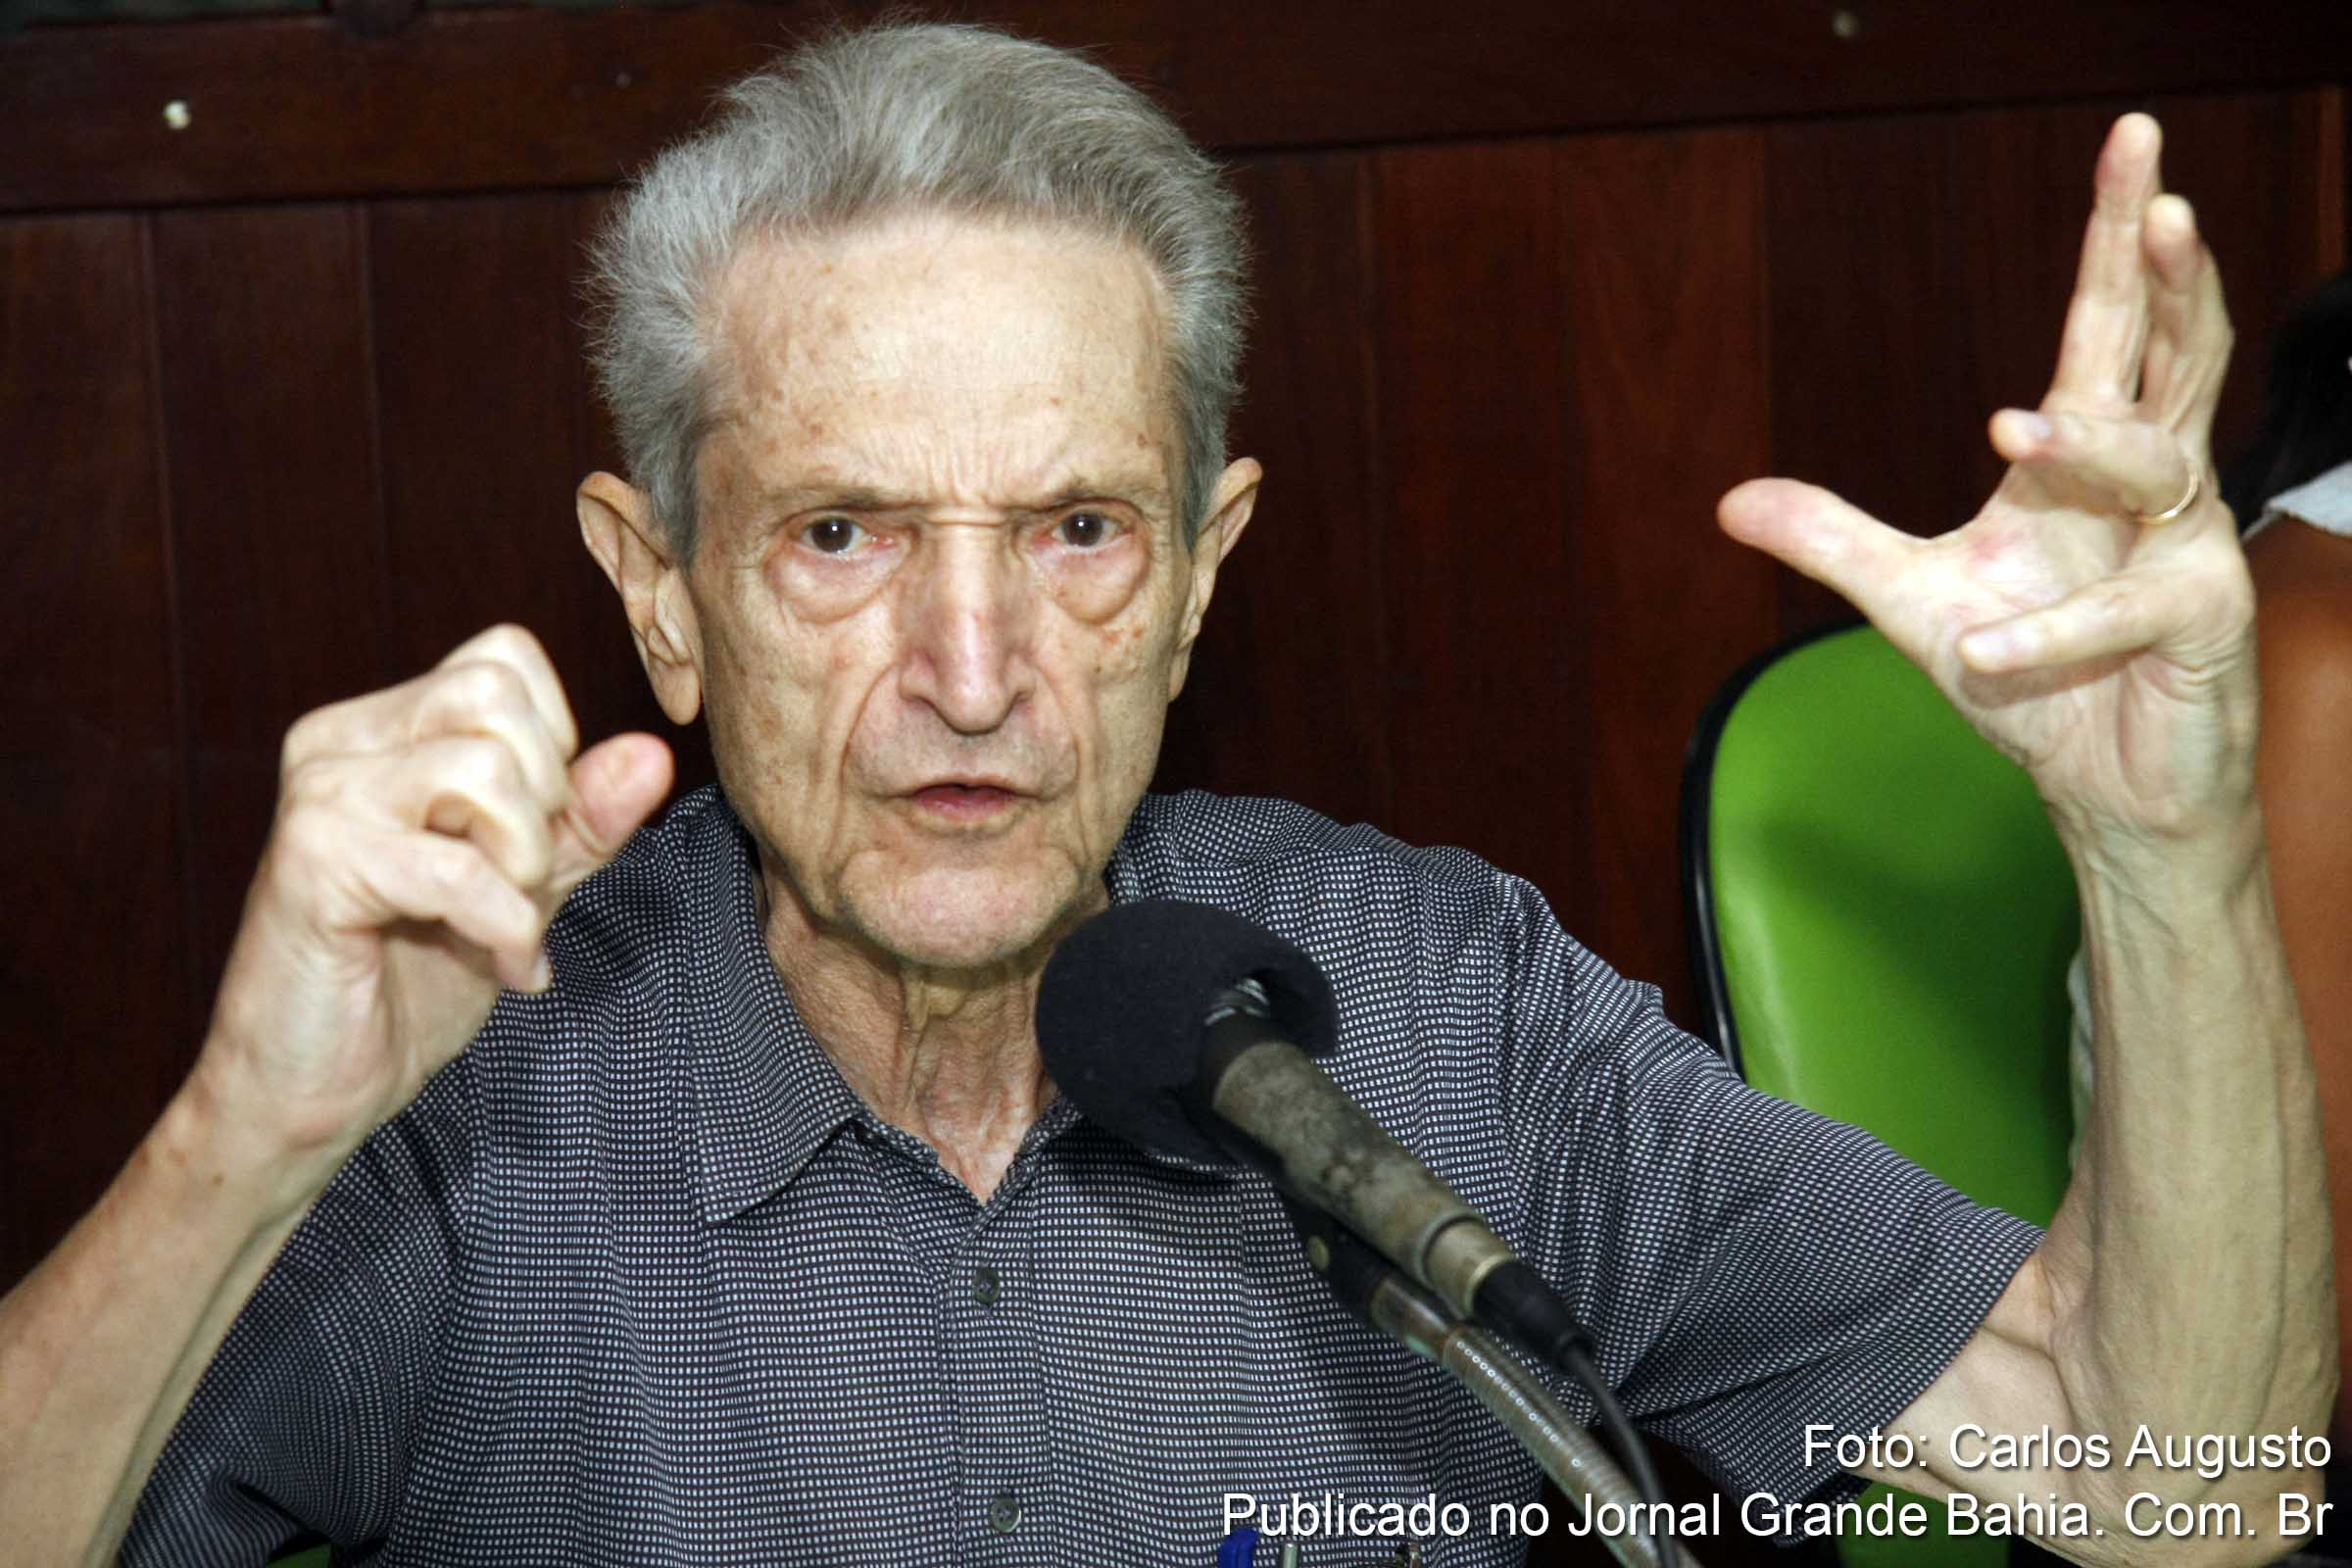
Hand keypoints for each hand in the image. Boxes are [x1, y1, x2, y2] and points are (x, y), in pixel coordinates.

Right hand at [190, 625, 672, 1197]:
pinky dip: (508, 930)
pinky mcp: (316, 862)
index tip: (538, 833)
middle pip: (499, 699)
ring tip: (505, 924)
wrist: (307, 1091)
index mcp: (379, 729)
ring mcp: (321, 796)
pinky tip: (508, 971)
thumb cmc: (404, 986)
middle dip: (545, 802)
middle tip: (522, 884)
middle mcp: (338, 741)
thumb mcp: (523, 889)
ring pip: (485, 768)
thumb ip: (582, 820)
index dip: (556, 744)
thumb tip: (651, 754)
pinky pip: (460, 870)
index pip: (505, 659)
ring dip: (524, 864)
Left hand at [1720, 114, 2254, 847]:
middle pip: (2175, 350)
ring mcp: (2186, 547)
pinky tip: (1991, 655)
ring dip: (2087, 443)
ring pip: (2156, 461)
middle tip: (2163, 199)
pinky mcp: (2201, 620)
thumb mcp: (1911, 600)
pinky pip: (2124, 608)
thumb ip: (1830, 540)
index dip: (2119, 236)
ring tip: (2010, 426)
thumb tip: (1729, 500)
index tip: (2132, 145)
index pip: (2108, 326)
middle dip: (2169, 271)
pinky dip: (2048, 632)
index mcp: (2086, 456)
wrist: (2102, 787)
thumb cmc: (2034, 682)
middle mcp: (2151, 484)